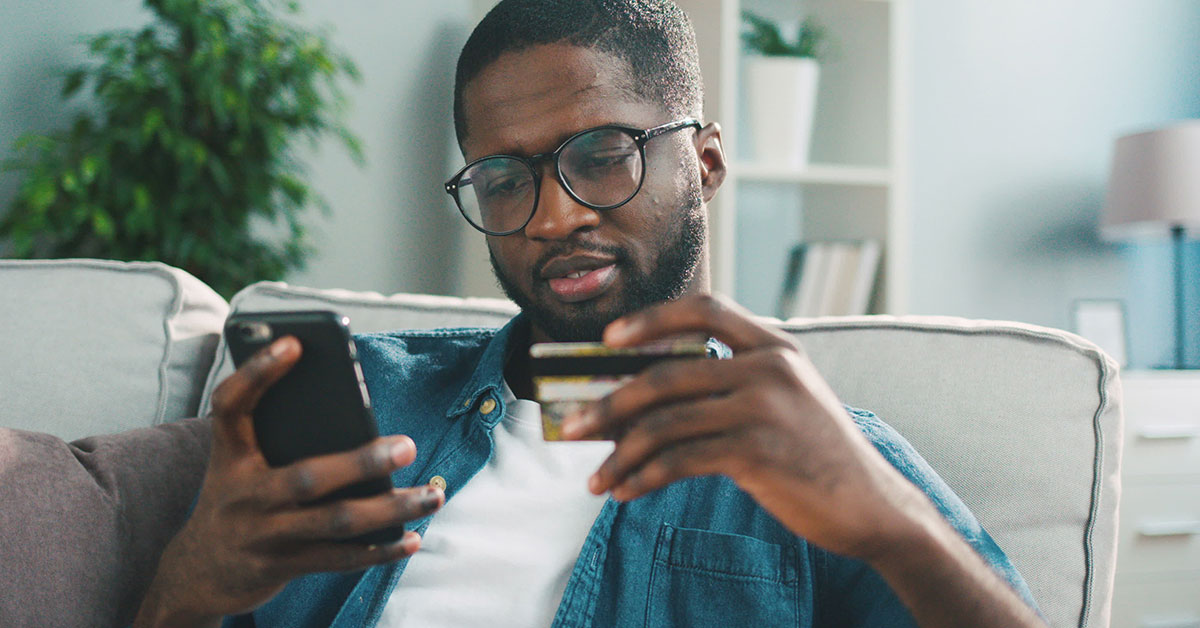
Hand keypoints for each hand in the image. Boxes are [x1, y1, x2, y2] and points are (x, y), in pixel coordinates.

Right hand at [134, 337, 443, 626]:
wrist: (198, 572)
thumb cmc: (239, 498)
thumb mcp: (240, 463)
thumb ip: (279, 437)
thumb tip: (357, 417)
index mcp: (230, 454)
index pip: (233, 405)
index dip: (258, 373)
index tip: (295, 343)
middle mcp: (243, 493)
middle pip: (308, 476)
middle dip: (363, 462)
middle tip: (409, 446)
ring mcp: (262, 533)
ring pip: (336, 521)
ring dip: (391, 509)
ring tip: (433, 495)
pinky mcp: (281, 566)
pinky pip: (338, 558)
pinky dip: (380, 549)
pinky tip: (412, 538)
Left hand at [560, 294, 928, 560]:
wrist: (870, 504)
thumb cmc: (815, 453)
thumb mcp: (785, 399)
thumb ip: (732, 382)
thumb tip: (643, 394)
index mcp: (775, 346)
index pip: (705, 309)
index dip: (652, 319)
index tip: (609, 338)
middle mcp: (769, 368)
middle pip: (665, 374)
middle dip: (609, 402)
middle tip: (572, 425)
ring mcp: (763, 409)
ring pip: (664, 422)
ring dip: (619, 453)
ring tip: (595, 478)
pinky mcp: (756, 453)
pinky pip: (679, 461)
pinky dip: (643, 479)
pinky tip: (625, 493)